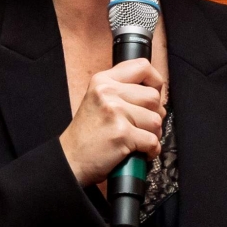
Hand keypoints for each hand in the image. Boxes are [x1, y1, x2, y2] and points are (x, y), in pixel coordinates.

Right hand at [59, 57, 164, 185]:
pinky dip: (151, 150)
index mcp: (103, 80)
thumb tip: (155, 91)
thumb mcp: (98, 100)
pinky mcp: (122, 133)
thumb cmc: (87, 134)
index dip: (155, 82)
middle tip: (142, 125)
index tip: (154, 94)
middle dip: (155, 114)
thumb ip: (122, 90)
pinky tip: (140, 152)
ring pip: (156, 120)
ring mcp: (115, 112)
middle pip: (153, 97)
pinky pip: (152, 141)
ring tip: (139, 139)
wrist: (70, 159)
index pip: (142, 67)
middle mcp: (108, 92)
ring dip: (153, 134)